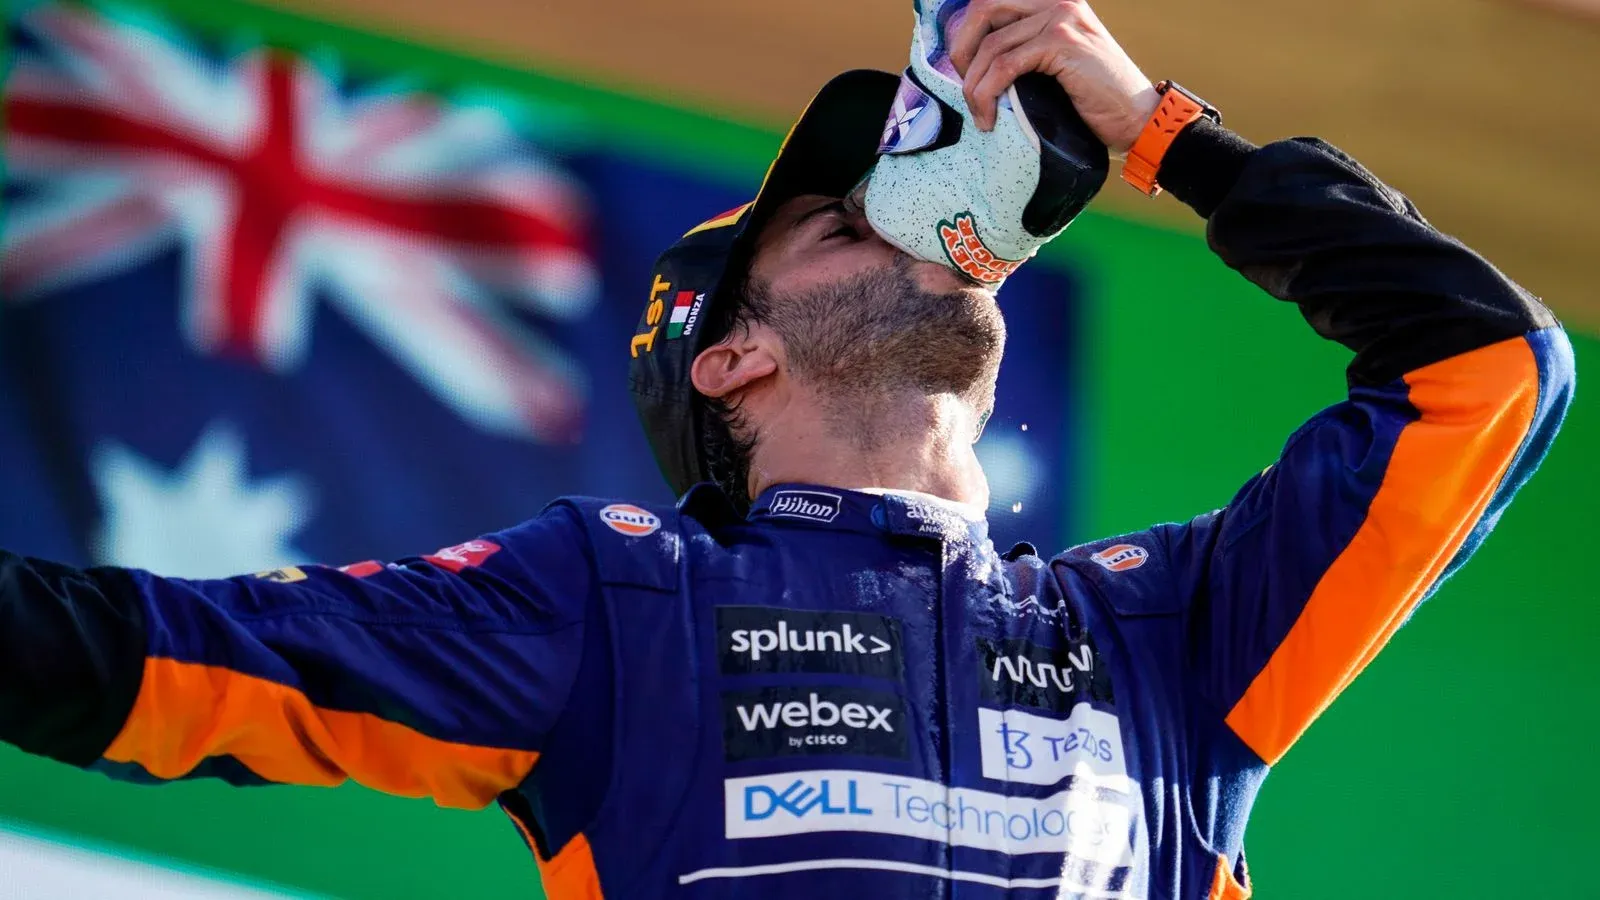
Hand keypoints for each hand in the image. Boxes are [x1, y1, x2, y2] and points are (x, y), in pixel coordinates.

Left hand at [949, 0, 1160, 154]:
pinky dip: (987, 94)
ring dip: (974, 86)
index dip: (967, 33)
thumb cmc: (1095, 98)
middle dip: (961, 51)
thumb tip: (974, 62)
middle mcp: (1057, 0)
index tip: (964, 69)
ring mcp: (1061, 18)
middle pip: (984, 9)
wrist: (1138, 118)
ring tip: (979, 113)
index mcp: (1053, 0)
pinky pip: (1005, 66)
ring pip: (991, 46)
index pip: (991, 2)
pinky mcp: (1062, 44)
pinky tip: (989, 118)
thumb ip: (1024, 49)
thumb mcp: (1055, 62)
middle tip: (965, 87)